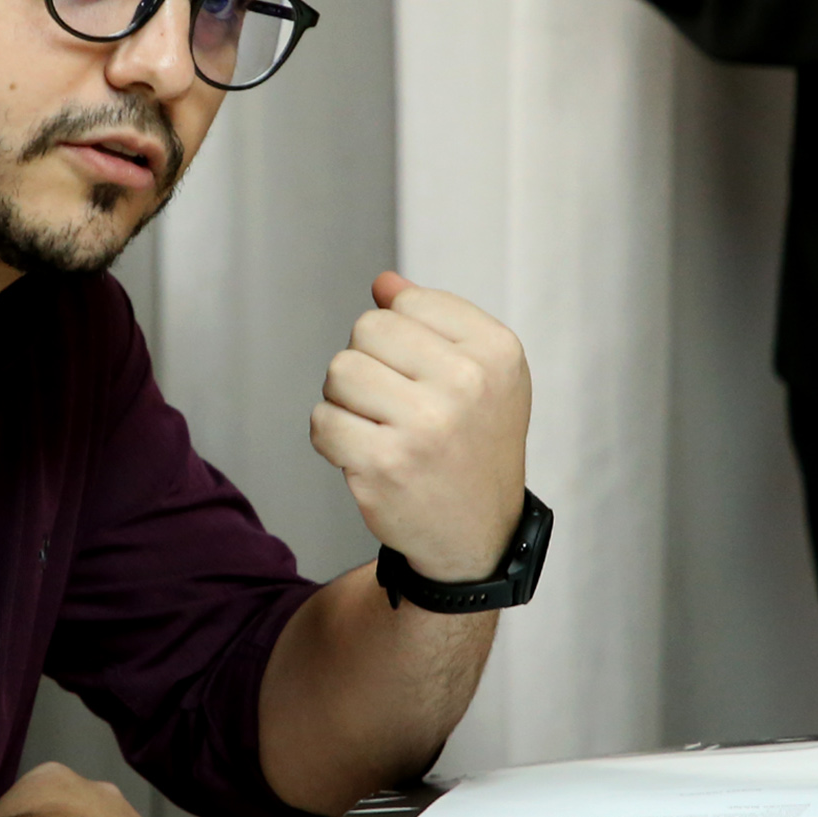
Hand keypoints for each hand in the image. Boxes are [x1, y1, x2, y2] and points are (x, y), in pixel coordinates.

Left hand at [311, 272, 528, 584]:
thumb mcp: (481, 372)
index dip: (400, 337)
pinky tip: (366, 455)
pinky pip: (322, 421)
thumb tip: (383, 282)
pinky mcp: (384, 465)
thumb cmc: (472, 441)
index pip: (405, 301)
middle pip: (366, 329)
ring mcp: (425, 426)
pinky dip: (333, 437)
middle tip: (397, 406)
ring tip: (381, 427)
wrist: (477, 534)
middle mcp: (467, 385)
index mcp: (495, 351)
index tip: (426, 376)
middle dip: (368, 363)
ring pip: (339, 371)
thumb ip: (433, 318)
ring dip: (346, 399)